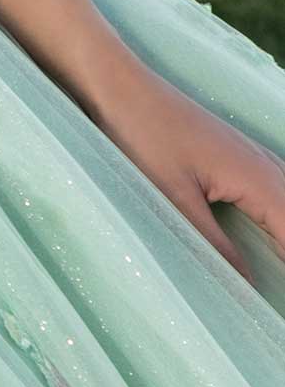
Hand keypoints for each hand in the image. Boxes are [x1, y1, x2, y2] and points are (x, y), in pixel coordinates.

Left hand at [84, 57, 284, 287]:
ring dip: (284, 234)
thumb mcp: (175, 198)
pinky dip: (278, 216)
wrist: (119, 84)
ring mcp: (252, 154)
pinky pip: (275, 189)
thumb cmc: (142, 135)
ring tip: (276, 262)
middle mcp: (264, 163)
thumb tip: (246, 287)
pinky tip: (272, 231)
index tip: (277, 302)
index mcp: (257, 177)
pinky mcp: (236, 152)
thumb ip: (214, 245)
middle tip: (275, 295)